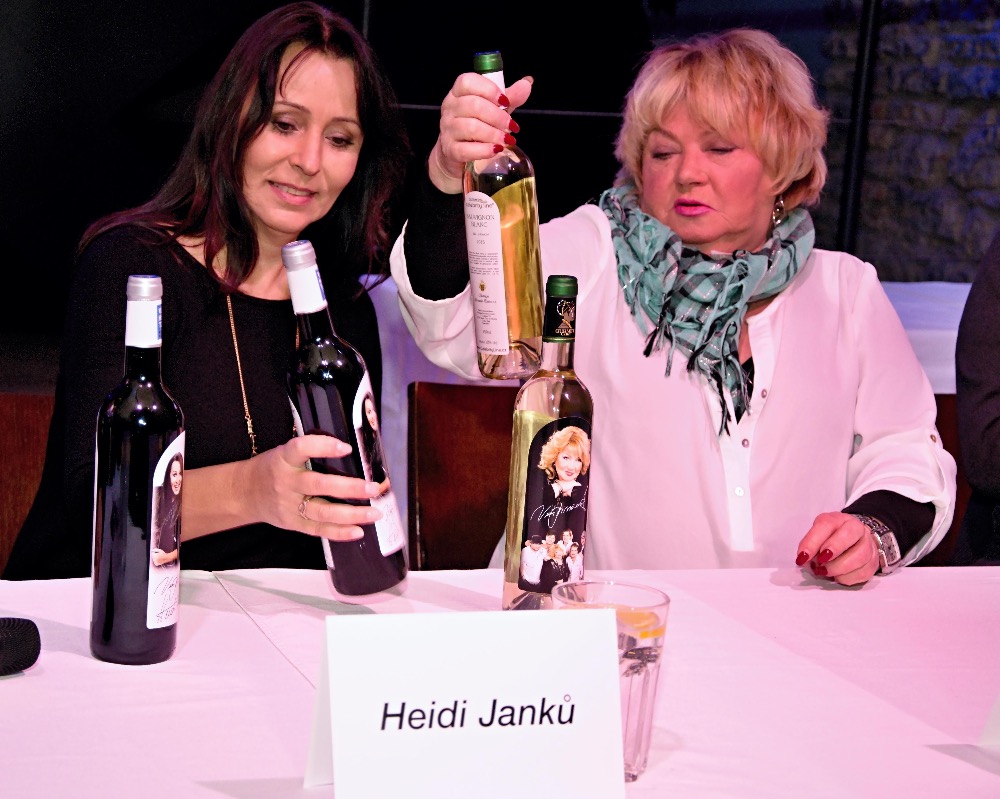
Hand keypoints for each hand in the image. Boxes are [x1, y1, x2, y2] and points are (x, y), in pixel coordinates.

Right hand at [242, 434, 379, 541]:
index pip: (301, 448)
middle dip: (349, 487)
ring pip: (322, 512)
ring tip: (374, 513)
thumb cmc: (273, 469)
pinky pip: (318, 530)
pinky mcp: (293, 524)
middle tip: (373, 488)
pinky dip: (339, 532)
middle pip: (318, 485)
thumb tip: (351, 451)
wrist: (244, 493)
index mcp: (283, 458)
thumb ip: (310, 452)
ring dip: (352, 514)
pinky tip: (358, 531)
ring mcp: (289, 505)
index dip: (323, 446)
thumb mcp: (284, 453)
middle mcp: (286, 482)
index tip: (346, 448)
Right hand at [428, 72, 533, 193]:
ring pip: (471, 127)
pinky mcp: (449, 150)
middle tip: (511, 126)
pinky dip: (484, 150)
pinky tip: (496, 150)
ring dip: (493, 134)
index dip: (489, 89)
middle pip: (473, 105)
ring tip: (506, 139)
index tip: (505, 101)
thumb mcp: (494, 108)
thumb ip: (510, 97)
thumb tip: (526, 83)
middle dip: (497, 116)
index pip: (467, 82)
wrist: (459, 153)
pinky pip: (466, 150)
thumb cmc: (478, 125)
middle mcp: (449, 108)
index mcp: (458, 92)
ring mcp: (447, 129)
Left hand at [795, 512, 879, 585]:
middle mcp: (856, 528)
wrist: (856, 539)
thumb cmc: (832, 537)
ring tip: (825, 572)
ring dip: (838, 568)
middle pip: (849, 535)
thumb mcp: (817, 535)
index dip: (813, 542)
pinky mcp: (873, 562)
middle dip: (833, 550)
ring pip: (860, 556)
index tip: (802, 557)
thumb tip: (803, 560)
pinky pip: (863, 572)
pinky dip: (847, 577)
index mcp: (838, 519)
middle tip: (819, 563)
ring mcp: (868, 545)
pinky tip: (837, 576)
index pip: (826, 525)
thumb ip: (810, 545)